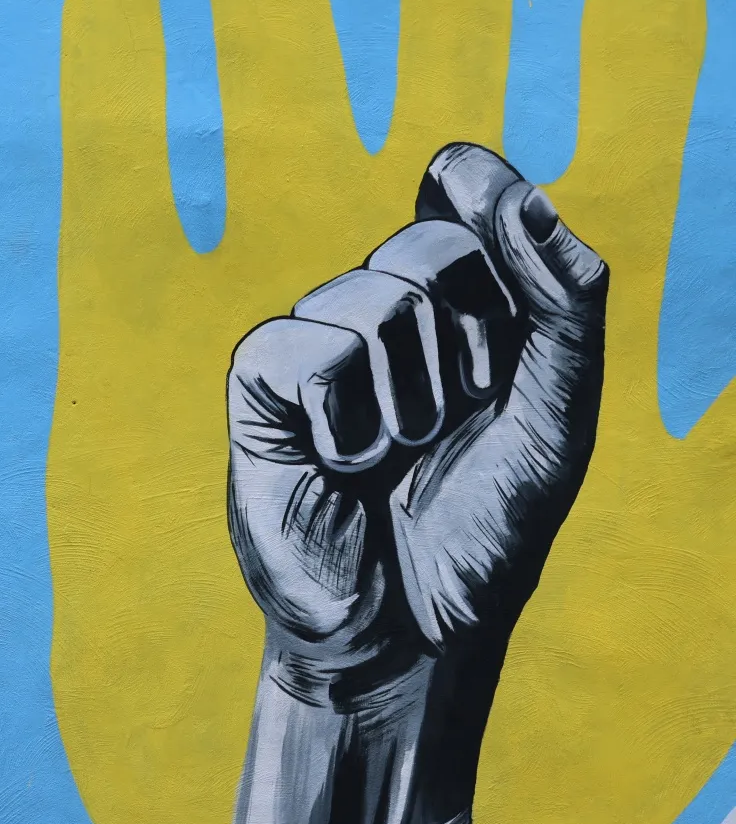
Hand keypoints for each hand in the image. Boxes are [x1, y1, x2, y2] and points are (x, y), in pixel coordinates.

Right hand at [229, 143, 605, 661]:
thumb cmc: (484, 529)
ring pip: (374, 299)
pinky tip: (340, 465)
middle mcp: (383, 311)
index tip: (510, 277)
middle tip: (455, 422)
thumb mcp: (559, 414)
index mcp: (462, 304)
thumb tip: (525, 195)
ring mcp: (316, 345)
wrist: (412, 628)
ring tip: (395, 457)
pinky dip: (345, 420)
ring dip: (412, 402)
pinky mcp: (260, 387)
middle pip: (431, 243)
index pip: (469, 195)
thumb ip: (564, 303)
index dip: (489, 209)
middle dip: (470, 343)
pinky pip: (308, 350)